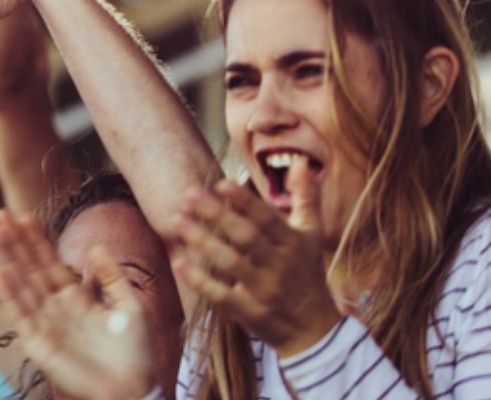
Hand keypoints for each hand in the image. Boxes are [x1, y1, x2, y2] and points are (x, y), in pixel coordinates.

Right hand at [0, 210, 153, 399]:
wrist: (132, 390)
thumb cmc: (135, 353)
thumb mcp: (131, 307)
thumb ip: (112, 278)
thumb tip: (97, 246)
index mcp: (76, 296)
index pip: (50, 262)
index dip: (36, 240)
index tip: (23, 216)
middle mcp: (55, 307)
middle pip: (29, 268)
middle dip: (14, 242)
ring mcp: (44, 324)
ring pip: (20, 285)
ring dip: (6, 260)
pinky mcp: (37, 344)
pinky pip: (20, 314)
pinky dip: (8, 294)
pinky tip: (0, 272)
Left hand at [171, 164, 340, 356]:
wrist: (314, 328)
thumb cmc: (306, 272)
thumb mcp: (312, 235)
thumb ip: (305, 198)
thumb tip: (299, 162)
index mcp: (293, 244)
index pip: (267, 219)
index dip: (244, 201)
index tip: (220, 183)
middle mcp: (280, 265)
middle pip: (246, 237)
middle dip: (217, 214)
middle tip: (188, 193)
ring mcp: (264, 290)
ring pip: (231, 263)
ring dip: (203, 241)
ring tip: (176, 221)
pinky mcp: (249, 312)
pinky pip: (221, 295)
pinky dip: (200, 280)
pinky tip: (179, 262)